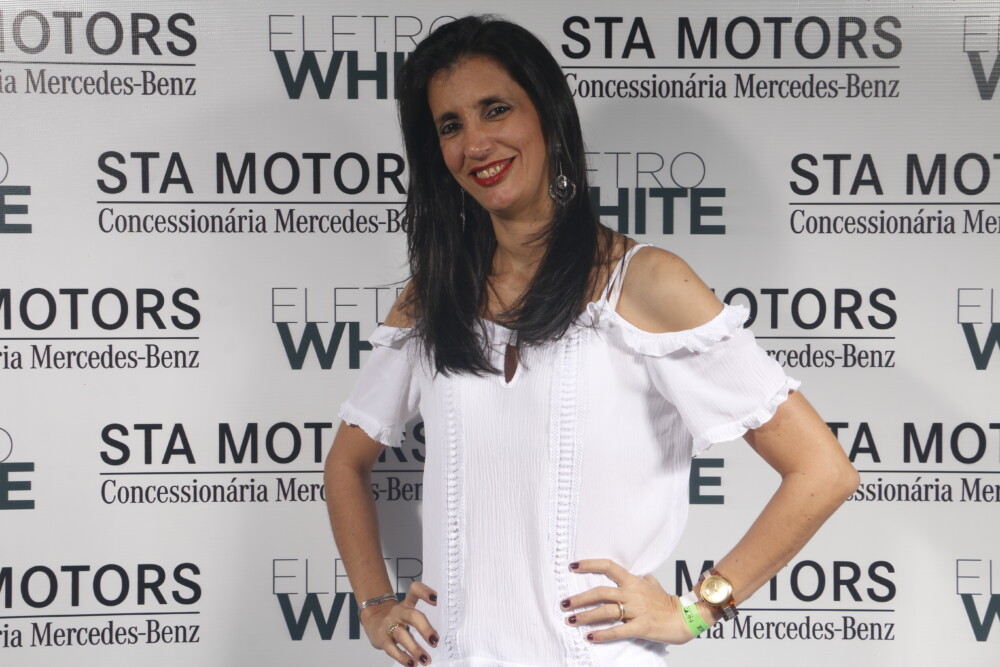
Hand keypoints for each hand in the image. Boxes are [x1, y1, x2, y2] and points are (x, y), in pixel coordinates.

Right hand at [360, 582, 438, 665]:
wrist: (373, 621)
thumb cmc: (399, 619)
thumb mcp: (409, 613)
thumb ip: (424, 619)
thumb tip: (443, 635)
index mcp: (407, 603)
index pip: (415, 590)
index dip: (425, 592)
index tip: (437, 598)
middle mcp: (398, 611)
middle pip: (412, 615)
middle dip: (425, 629)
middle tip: (435, 641)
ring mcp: (388, 624)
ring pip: (402, 635)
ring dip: (415, 649)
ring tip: (426, 659)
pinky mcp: (381, 638)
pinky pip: (391, 648)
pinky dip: (402, 657)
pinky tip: (412, 664)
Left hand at [562, 558, 701, 644]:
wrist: (685, 617)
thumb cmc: (667, 602)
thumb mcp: (653, 584)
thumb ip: (641, 578)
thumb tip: (637, 574)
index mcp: (633, 581)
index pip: (608, 566)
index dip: (590, 564)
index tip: (573, 566)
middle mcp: (632, 594)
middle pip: (600, 592)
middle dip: (579, 598)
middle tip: (563, 604)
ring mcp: (636, 610)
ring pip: (605, 611)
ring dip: (585, 616)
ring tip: (570, 620)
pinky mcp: (641, 627)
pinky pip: (618, 630)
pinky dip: (602, 634)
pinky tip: (590, 637)